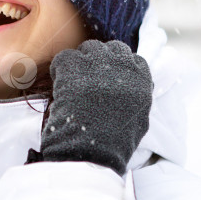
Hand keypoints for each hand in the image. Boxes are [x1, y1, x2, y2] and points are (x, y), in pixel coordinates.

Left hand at [35, 39, 152, 175]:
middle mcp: (122, 66)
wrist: (91, 150)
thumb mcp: (139, 122)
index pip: (133, 59)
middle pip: (112, 48)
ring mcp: (97, 63)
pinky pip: (65, 57)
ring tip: (74, 80)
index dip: (120, 67)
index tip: (110, 77)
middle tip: (90, 77)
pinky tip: (60, 83)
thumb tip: (133, 93)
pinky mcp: (74, 66)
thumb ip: (137, 101)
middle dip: (102, 59)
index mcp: (141, 80)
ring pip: (89, 48)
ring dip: (82, 61)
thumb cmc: (114, 144)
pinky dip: (61, 68)